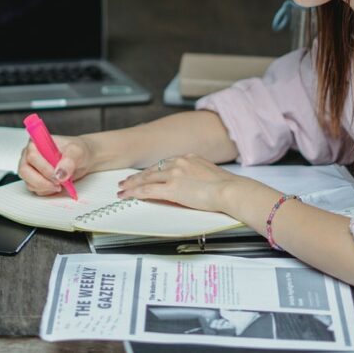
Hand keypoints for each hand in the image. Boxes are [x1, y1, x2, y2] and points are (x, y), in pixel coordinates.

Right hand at [18, 134, 91, 195]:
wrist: (81, 160)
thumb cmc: (76, 151)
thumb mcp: (77, 151)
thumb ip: (70, 160)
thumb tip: (60, 173)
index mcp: (37, 143)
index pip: (32, 156)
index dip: (44, 168)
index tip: (58, 174)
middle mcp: (30, 155)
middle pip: (25, 171)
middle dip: (43, 180)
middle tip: (59, 182)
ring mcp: (30, 168)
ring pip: (29, 182)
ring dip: (46, 186)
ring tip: (60, 182)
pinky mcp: (33, 179)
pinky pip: (35, 189)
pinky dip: (47, 190)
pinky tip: (56, 184)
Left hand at [116, 154, 242, 212]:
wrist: (230, 190)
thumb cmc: (226, 187)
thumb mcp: (209, 174)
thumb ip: (196, 175)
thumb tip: (190, 184)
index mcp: (189, 158)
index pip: (165, 164)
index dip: (152, 171)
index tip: (145, 174)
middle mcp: (179, 163)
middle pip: (153, 170)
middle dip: (138, 176)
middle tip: (127, 181)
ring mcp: (174, 174)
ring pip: (147, 178)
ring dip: (133, 184)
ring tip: (123, 188)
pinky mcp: (172, 188)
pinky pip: (148, 190)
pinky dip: (135, 192)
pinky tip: (128, 195)